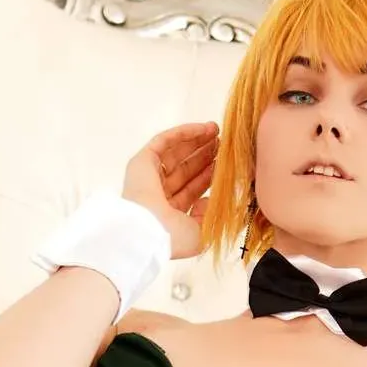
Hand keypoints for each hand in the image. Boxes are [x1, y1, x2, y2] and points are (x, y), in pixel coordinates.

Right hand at [123, 122, 217, 260]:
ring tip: (216, 131)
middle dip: (203, 155)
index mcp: (167, 214)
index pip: (190, 191)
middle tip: (223, 144)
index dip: (207, 176)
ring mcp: (148, 178)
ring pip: (175, 154)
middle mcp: (157, 196)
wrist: (148, 232)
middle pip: (184, 170)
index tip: (225, 164)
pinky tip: (203, 128)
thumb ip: (208, 216)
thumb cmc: (172, 238)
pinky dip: (183, 133)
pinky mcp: (141, 162)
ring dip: (195, 141)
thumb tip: (208, 200)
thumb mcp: (200, 233)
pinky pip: (164, 141)